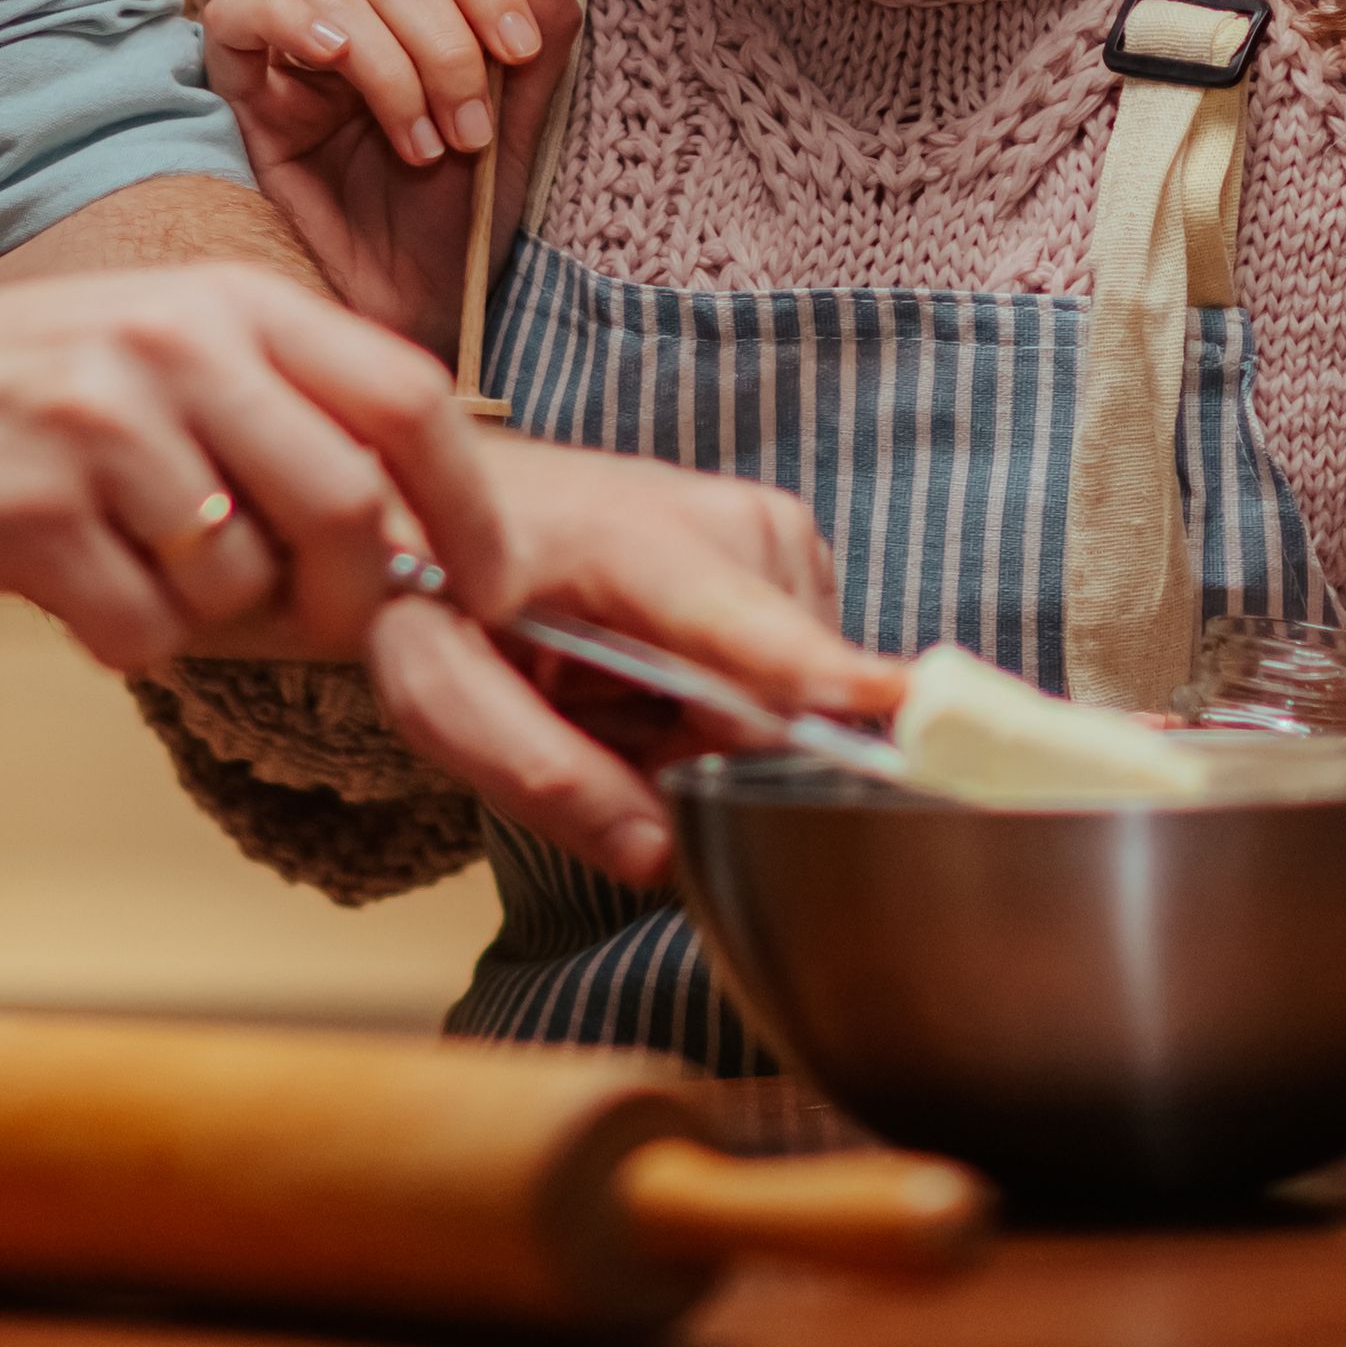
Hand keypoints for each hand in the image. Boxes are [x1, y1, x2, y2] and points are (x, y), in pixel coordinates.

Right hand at [0, 262, 515, 674]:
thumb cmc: (22, 397)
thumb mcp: (166, 360)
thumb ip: (286, 421)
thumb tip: (414, 550)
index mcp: (230, 301)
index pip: (407, 394)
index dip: (469, 503)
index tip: (489, 584)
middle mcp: (174, 343)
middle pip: (346, 504)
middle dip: (352, 596)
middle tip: (318, 627)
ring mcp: (100, 422)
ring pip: (241, 582)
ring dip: (213, 618)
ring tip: (143, 571)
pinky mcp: (30, 509)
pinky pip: (142, 630)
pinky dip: (126, 639)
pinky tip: (73, 586)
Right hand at [202, 0, 575, 332]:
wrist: (407, 317)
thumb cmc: (455, 230)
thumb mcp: (517, 128)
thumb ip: (538, 24)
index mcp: (425, 26)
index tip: (517, 53)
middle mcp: (361, 30)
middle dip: (447, 48)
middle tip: (467, 132)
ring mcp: (299, 60)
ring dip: (394, 71)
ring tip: (421, 149)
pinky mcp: (244, 95)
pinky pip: (238, 18)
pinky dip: (286, 18)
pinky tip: (332, 56)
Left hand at [359, 431, 896, 888]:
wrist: (435, 491)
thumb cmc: (430, 581)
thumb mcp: (436, 686)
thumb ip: (538, 773)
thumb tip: (662, 855)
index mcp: (635, 541)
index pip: (759, 631)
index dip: (831, 683)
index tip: (914, 705)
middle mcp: (727, 519)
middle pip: (775, 708)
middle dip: (694, 754)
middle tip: (591, 719)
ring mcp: (766, 525)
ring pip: (786, 699)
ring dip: (698, 726)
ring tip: (605, 680)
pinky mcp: (781, 544)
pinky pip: (785, 673)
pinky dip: (715, 694)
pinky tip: (644, 663)